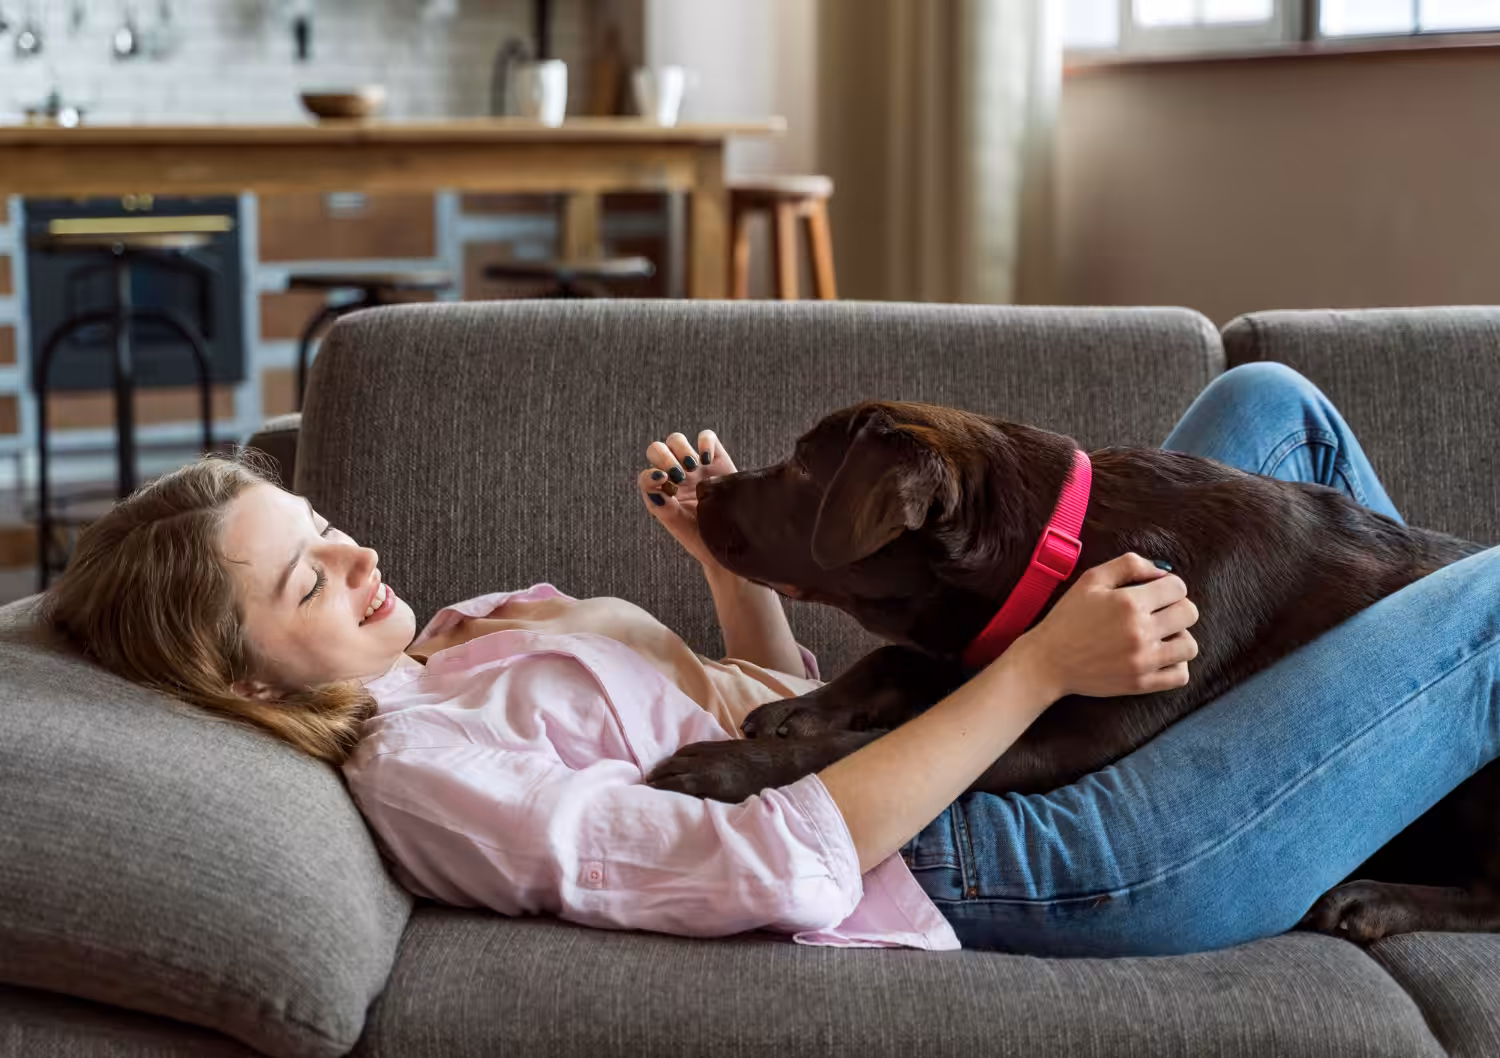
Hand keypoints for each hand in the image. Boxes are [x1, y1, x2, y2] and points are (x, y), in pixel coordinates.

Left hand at [637, 429, 737, 569]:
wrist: (737, 539)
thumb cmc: (705, 539)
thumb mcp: (681, 527)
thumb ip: (664, 510)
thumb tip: (655, 492)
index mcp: (662, 493)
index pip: (646, 476)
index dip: (650, 475)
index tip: (665, 482)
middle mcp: (675, 477)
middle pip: (656, 450)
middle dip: (664, 458)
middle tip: (679, 475)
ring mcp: (695, 466)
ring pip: (676, 440)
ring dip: (681, 450)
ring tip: (693, 467)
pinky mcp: (716, 458)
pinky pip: (706, 437)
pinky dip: (705, 442)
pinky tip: (707, 459)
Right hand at [1012, 552, 1198, 699]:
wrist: (1048, 661)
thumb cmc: (1068, 617)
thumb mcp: (1091, 579)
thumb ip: (1129, 565)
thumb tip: (1162, 571)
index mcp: (1129, 603)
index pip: (1178, 588)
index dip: (1169, 586)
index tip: (1156, 592)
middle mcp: (1140, 632)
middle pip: (1189, 614)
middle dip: (1177, 607)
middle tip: (1159, 612)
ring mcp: (1143, 661)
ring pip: (1189, 645)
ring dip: (1179, 636)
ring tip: (1160, 635)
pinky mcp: (1141, 684)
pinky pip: (1180, 676)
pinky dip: (1176, 665)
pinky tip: (1160, 656)